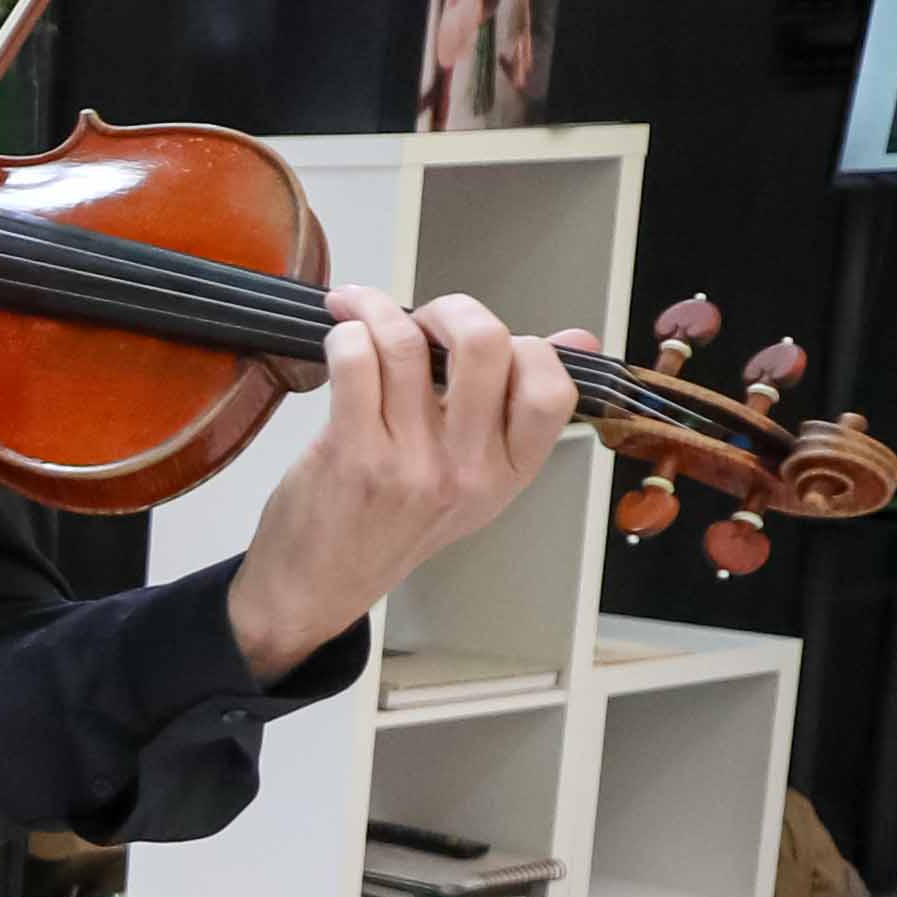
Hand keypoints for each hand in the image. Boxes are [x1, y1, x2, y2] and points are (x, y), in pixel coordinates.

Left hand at [230, 287, 578, 681]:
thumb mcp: (474, 481)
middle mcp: (467, 470)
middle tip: (423, 320)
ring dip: (379, 311)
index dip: (525, 344)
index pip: (552, 388)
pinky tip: (341, 339)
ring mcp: (409, 463)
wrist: (319, 587)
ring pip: (407, 343)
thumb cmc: (391, 528)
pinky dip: (345, 333)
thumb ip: (519, 410)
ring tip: (362, 313)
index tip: (485, 347)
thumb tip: (577, 339)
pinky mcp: (351, 453)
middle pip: (485, 344)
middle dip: (450, 309)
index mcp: (508, 473)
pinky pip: (355, 361)